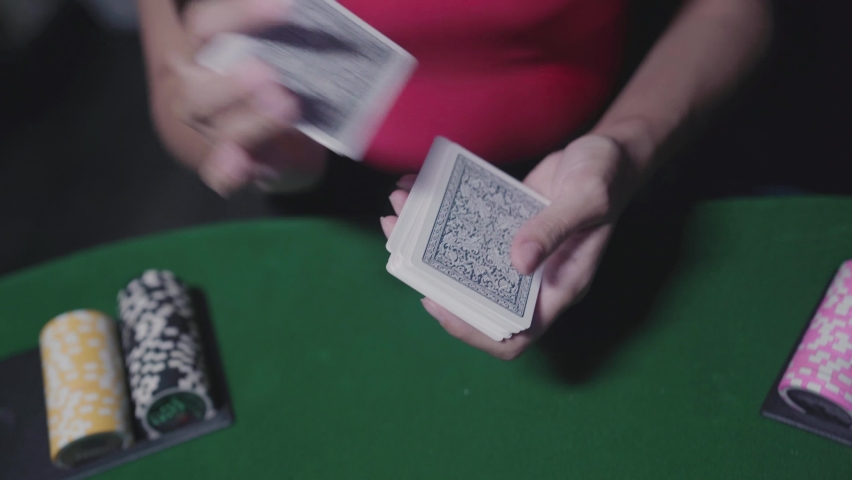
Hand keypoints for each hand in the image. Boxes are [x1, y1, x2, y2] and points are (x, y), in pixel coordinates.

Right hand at [165, 0, 325, 195]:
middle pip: (193, 84)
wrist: (282, 145)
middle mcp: (193, 89)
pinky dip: (227, 170)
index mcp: (199, 51)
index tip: (283, 9)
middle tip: (268, 73)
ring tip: (287, 106)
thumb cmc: (274, 83)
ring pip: (214, 128)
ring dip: (250, 119)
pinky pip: (218, 173)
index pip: (203, 26)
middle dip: (230, 81)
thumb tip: (305, 7)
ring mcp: (208, 131)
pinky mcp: (228, 166)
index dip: (238, 15)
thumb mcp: (272, 49)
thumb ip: (277, 30)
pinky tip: (240, 166)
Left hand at [381, 135, 637, 359]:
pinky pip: (465, 229)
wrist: (607, 149)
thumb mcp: (588, 197)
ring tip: (399, 209)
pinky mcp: (503, 226)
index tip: (436, 303)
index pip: (515, 333)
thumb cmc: (608, 177)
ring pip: (462, 261)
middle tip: (400, 243)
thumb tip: (518, 262)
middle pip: (476, 297)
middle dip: (432, 275)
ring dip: (426, 239)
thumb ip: (555, 228)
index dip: (474, 329)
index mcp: (558, 287)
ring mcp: (515, 252)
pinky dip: (439, 213)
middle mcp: (532, 277)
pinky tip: (417, 186)